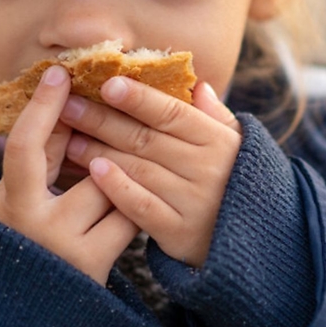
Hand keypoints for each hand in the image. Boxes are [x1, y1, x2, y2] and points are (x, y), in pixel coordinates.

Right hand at [0, 65, 138, 283]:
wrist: (30, 315)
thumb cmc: (24, 244)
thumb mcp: (18, 201)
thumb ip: (41, 162)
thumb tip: (68, 107)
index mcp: (8, 202)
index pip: (24, 146)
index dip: (42, 108)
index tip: (59, 73)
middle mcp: (34, 224)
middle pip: (85, 167)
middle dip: (104, 154)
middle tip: (116, 146)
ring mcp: (65, 247)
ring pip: (112, 191)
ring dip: (123, 184)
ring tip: (129, 185)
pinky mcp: (94, 265)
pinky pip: (128, 220)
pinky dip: (134, 209)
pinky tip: (138, 209)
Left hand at [61, 78, 241, 266]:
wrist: (257, 243)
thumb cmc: (236, 185)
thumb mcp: (236, 147)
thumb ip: (215, 117)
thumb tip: (197, 85)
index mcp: (218, 140)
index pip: (172, 113)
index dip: (139, 98)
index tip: (106, 83)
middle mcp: (207, 168)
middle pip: (147, 138)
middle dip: (103, 119)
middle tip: (68, 105)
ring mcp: (193, 201)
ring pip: (139, 169)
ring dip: (100, 151)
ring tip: (70, 137)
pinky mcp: (180, 232)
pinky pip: (142, 207)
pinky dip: (117, 188)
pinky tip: (94, 172)